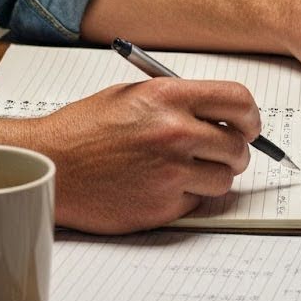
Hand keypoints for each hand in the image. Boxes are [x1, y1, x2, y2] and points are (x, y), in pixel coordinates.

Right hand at [4, 78, 261, 232]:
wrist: (50, 165)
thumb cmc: (84, 130)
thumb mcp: (131, 95)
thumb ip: (177, 101)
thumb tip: (218, 115)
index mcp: (168, 97)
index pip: (239, 100)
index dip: (250, 116)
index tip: (248, 126)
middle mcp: (175, 132)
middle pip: (238, 146)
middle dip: (234, 151)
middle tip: (220, 154)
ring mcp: (170, 172)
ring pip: (223, 180)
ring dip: (211, 177)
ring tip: (182, 170)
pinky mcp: (162, 205)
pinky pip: (196, 202)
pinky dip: (185, 197)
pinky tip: (158, 186)